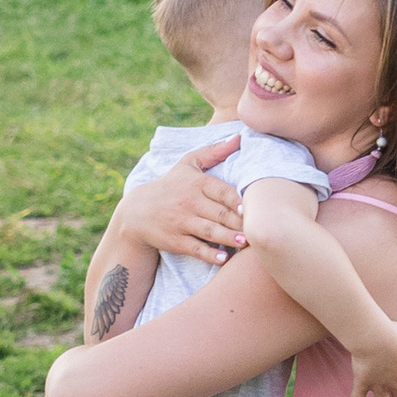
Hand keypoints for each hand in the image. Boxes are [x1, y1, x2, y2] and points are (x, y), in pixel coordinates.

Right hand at [120, 137, 245, 262]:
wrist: (137, 212)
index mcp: (196, 182)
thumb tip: (240, 137)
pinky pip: (195, 248)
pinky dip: (209, 254)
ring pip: (209, 231)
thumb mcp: (188, 164)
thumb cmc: (171, 185)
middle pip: (219, 213)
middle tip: (258, 229)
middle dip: (239, 223)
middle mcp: (189, 202)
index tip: (252, 207)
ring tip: (245, 242)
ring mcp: (181, 222)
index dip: (237, 200)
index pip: (221, 191)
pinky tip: (223, 259)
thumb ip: (215, 151)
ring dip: (228, 238)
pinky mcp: (175, 241)